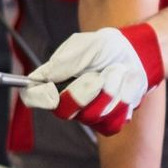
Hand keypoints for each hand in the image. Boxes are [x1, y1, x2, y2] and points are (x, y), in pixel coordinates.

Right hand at [22, 25, 163, 135]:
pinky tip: (124, 87)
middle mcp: (66, 100)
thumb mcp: (85, 45)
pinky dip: (122, 102)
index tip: (52, 92)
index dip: (38, 98)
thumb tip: (47, 77)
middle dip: (83, 94)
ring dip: (109, 92)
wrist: (135, 55)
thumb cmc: (106, 48)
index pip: (32, 96)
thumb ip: (66, 61)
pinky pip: (111, 122)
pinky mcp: (107, 122)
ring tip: (116, 72)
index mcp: (53, 80)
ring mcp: (87, 114)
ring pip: (92, 116)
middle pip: (63, 112)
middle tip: (97, 76)